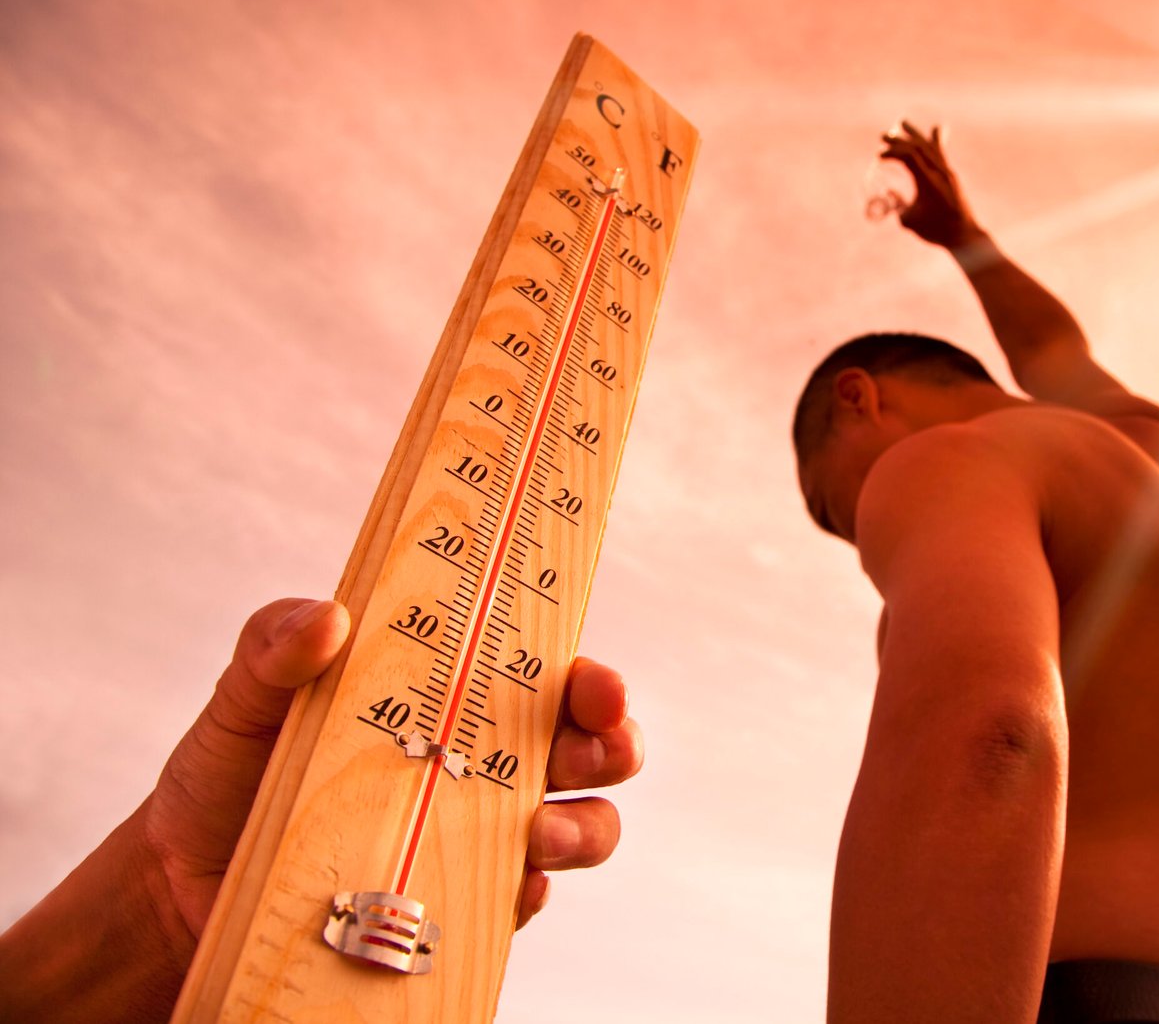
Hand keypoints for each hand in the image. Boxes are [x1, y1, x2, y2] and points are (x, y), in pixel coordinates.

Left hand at [141, 598, 642, 950]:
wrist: (177, 892)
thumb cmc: (224, 778)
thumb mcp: (245, 699)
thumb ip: (273, 647)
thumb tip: (327, 616)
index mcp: (453, 698)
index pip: (548, 676)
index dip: (592, 678)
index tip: (593, 683)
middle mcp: (481, 764)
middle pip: (593, 750)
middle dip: (615, 745)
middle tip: (590, 749)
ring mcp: (477, 838)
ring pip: (583, 828)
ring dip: (585, 829)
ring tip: (538, 838)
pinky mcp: (458, 907)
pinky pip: (523, 904)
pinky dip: (525, 895)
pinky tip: (498, 889)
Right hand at [879, 121, 986, 248]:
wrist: (964, 235)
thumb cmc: (935, 230)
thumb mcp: (910, 220)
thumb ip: (898, 204)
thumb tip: (891, 191)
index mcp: (929, 182)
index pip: (909, 157)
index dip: (893, 152)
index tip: (879, 156)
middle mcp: (939, 172)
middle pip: (918, 147)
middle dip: (900, 140)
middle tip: (883, 136)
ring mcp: (947, 173)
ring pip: (930, 147)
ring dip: (915, 135)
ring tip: (903, 122)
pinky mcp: (951, 176)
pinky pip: (941, 154)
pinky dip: (935, 141)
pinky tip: (937, 129)